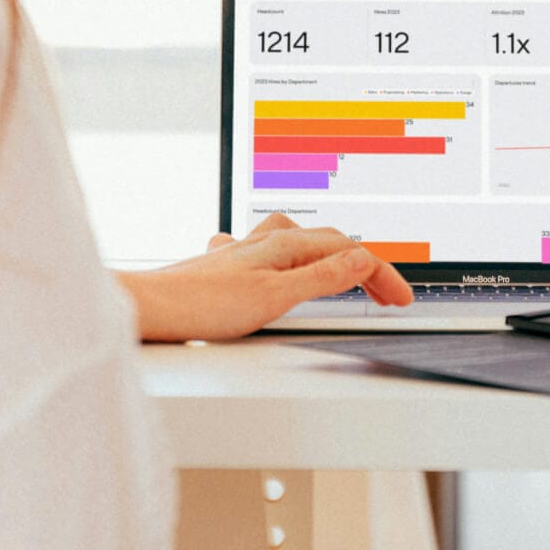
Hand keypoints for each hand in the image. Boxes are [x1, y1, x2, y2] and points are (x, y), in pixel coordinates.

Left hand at [118, 214, 414, 341]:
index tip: (400, 299)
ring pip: (299, 241)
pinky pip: (269, 252)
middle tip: (386, 294)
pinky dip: (291, 259)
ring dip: (330, 256)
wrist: (149, 309)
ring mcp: (245, 252)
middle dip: (363, 265)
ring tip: (346, 271)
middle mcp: (264, 242)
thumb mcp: (275, 297)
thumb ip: (321, 277)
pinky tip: (279, 268)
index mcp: (283, 245)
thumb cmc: (201, 305)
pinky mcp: (226, 268)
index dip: (380, 275)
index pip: (348, 252)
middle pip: (329, 243)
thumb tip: (363, 258)